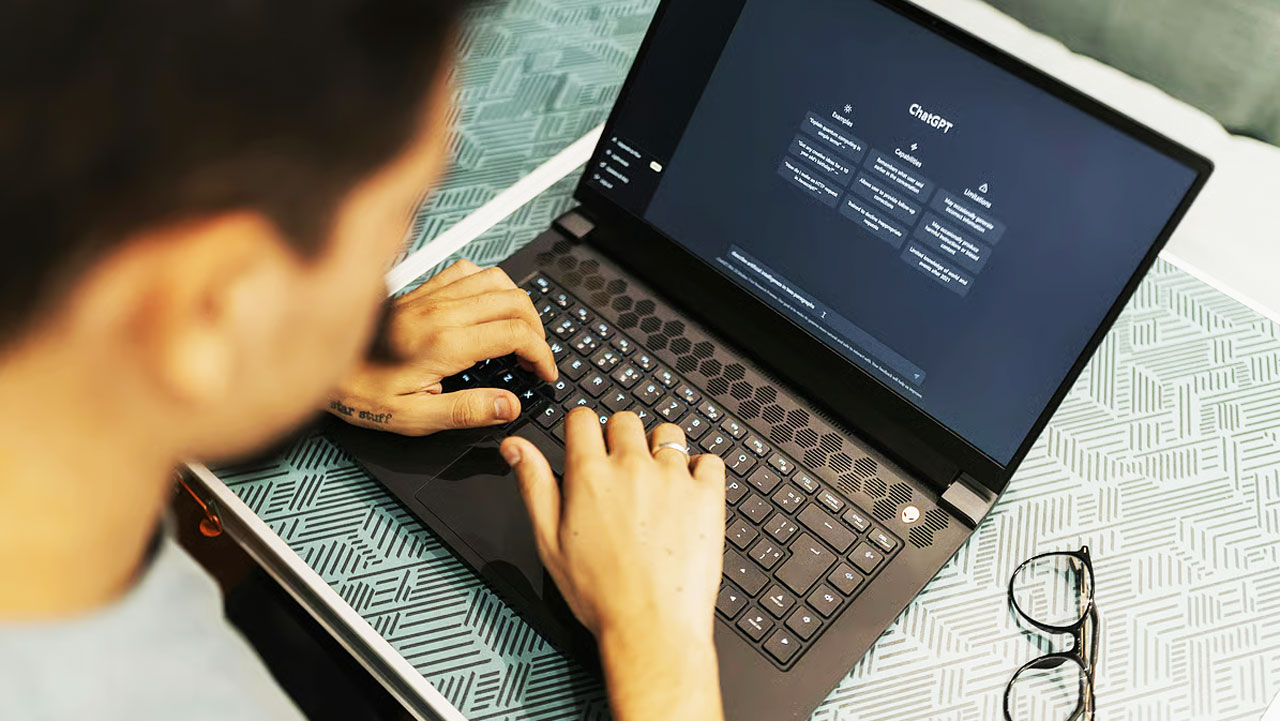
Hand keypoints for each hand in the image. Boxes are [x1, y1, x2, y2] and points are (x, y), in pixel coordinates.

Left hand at [327, 260, 556, 434]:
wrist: (317, 363)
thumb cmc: (360, 393)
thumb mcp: (412, 417)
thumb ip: (465, 411)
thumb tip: (508, 405)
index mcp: (444, 344)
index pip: (515, 333)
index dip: (541, 354)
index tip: (543, 373)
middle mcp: (441, 312)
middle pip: (515, 301)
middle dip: (538, 329)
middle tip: (534, 358)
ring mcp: (431, 296)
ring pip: (497, 279)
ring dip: (519, 304)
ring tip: (519, 332)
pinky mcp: (421, 290)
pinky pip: (468, 269)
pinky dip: (490, 283)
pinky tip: (487, 305)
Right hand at [501, 408, 726, 720]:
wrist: (651, 627)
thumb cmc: (600, 594)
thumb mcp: (549, 542)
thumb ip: (534, 486)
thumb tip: (516, 447)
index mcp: (590, 476)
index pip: (583, 418)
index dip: (582, 429)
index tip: (587, 442)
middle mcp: (632, 468)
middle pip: (626, 420)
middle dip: (619, 438)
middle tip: (620, 471)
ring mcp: (673, 479)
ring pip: (668, 433)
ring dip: (660, 449)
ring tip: (656, 482)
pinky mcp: (707, 496)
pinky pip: (710, 460)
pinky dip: (700, 470)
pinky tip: (687, 493)